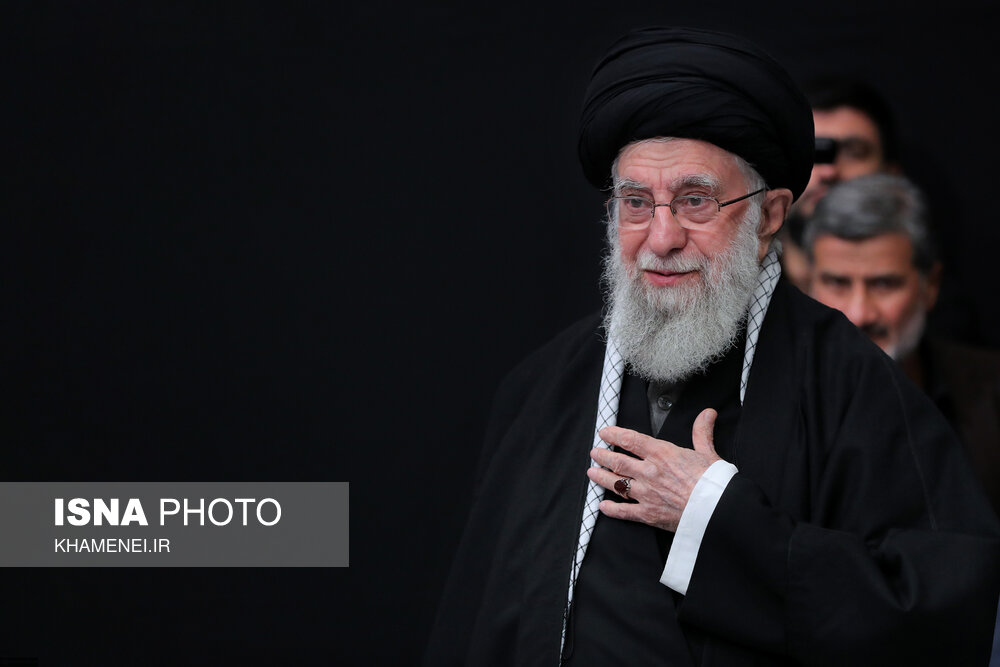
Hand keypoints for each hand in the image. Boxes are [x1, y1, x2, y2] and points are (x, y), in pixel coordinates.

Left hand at [587, 408, 720, 531]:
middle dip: (602, 455)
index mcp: (661, 453)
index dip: (614, 434)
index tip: (604, 432)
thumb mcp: (708, 452)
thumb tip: (707, 413)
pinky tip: (603, 506)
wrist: (717, 509)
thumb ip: (702, 432)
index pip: (630, 439)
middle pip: (617, 461)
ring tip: (592, 473)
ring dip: (601, 477)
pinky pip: (624, 511)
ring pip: (616, 483)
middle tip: (595, 452)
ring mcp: (646, 493)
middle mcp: (649, 472)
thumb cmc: (713, 481)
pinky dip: (612, 509)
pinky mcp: (648, 513)